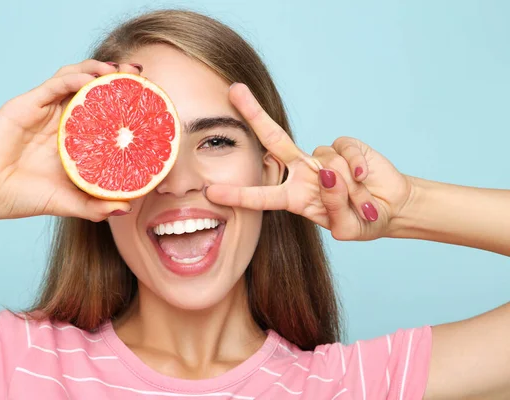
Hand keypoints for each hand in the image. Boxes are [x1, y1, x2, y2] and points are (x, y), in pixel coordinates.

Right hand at [0, 60, 135, 221]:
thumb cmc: (25, 196)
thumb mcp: (69, 202)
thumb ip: (96, 206)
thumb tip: (126, 208)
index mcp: (75, 138)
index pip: (105, 112)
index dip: (126, 103)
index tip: (149, 101)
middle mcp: (63, 119)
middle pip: (94, 88)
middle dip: (118, 78)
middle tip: (139, 76)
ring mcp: (47, 110)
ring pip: (76, 78)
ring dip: (98, 70)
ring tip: (120, 71)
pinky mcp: (28, 104)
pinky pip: (55, 84)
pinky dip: (75, 78)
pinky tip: (92, 79)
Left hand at [206, 83, 413, 240]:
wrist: (391, 208)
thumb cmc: (361, 221)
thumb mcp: (347, 228)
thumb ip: (335, 209)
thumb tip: (328, 175)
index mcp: (295, 198)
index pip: (262, 196)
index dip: (238, 195)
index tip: (211, 192)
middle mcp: (303, 172)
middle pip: (274, 140)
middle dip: (254, 115)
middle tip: (234, 91)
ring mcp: (323, 157)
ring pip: (327, 164)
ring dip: (348, 190)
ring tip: (360, 202)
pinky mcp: (345, 146)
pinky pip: (346, 153)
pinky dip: (358, 169)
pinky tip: (364, 180)